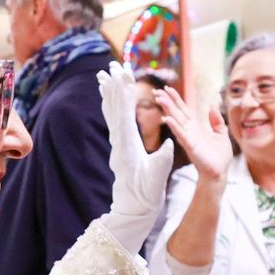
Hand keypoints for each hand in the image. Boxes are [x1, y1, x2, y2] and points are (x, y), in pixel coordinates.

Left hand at [96, 62, 175, 253]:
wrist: (133, 210)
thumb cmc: (146, 196)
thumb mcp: (156, 179)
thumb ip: (162, 161)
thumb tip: (170, 143)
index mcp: (128, 146)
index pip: (125, 114)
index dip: (125, 93)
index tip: (125, 75)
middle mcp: (119, 142)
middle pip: (115, 108)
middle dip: (115, 85)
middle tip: (114, 64)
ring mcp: (117, 144)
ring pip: (111, 112)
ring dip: (109, 92)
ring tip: (104, 73)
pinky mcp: (119, 147)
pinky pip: (113, 120)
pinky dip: (110, 105)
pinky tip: (108, 96)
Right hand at [156, 84, 231, 182]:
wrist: (220, 172)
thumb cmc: (219, 156)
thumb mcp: (221, 133)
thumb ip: (216, 121)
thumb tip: (211, 106)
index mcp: (196, 127)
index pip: (183, 109)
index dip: (176, 99)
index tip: (167, 88)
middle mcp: (189, 131)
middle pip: (176, 112)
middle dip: (167, 102)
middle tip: (156, 91)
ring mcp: (188, 138)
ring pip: (176, 121)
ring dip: (167, 110)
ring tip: (159, 99)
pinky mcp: (191, 146)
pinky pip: (181, 134)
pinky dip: (174, 126)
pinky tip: (167, 119)